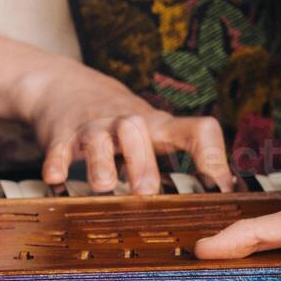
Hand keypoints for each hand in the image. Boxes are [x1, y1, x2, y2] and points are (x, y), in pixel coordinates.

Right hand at [11, 63, 233, 194]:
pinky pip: (59, 147)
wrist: (63, 86)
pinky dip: (56, 162)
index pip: (195, 129)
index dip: (211, 155)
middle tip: (147, 192)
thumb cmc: (120, 121)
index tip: (219, 188)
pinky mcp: (61, 133)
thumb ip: (181, 156)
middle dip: (141, 161)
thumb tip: (224, 194)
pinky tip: (55, 178)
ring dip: (101, 162)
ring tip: (102, 186)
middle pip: (137, 130)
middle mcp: (127, 122)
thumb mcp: (153, 132)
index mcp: (158, 126)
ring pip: (98, 138)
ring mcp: (92, 126)